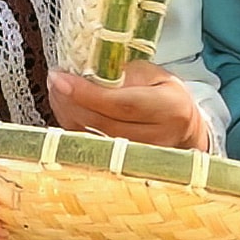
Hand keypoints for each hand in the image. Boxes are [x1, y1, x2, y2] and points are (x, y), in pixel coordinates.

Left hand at [48, 61, 207, 149]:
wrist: (184, 129)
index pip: (122, 104)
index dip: (88, 93)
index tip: (62, 78)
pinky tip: (66, 110)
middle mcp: (158, 137)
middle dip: (72, 102)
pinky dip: (73, 128)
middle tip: (55, 81)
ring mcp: (142, 158)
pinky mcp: (127, 168)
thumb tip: (84, 71)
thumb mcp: (154, 74)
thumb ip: (123, 73)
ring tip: (57, 92)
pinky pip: (91, 148)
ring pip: (93, 139)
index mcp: (170, 108)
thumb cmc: (167, 96)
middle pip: (104, 124)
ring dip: (68, 114)